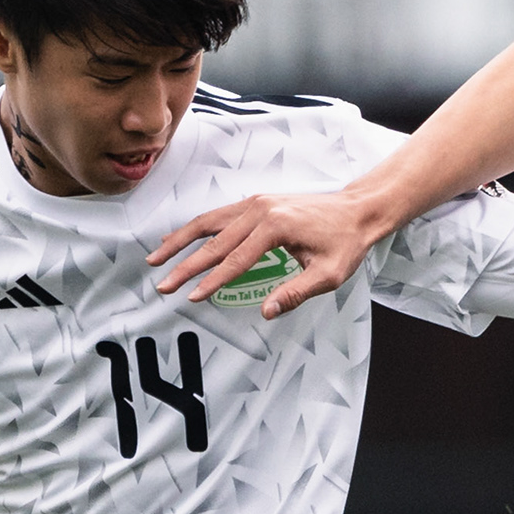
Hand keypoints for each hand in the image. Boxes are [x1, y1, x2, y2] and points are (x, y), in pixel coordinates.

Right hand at [151, 185, 385, 317]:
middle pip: (214, 241)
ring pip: (208, 222)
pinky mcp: (256, 202)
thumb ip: (296, 293)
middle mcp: (261, 209)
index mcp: (276, 227)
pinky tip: (179, 238)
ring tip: (156, 258)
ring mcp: (256, 203)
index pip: (235, 260)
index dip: (211, 281)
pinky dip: (196, 228)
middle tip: (162, 284)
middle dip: (185, 265)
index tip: (190, 296)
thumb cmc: (345, 243)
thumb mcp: (328, 275)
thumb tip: (267, 311)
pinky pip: (219, 216)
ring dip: (180, 240)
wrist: (357, 211)